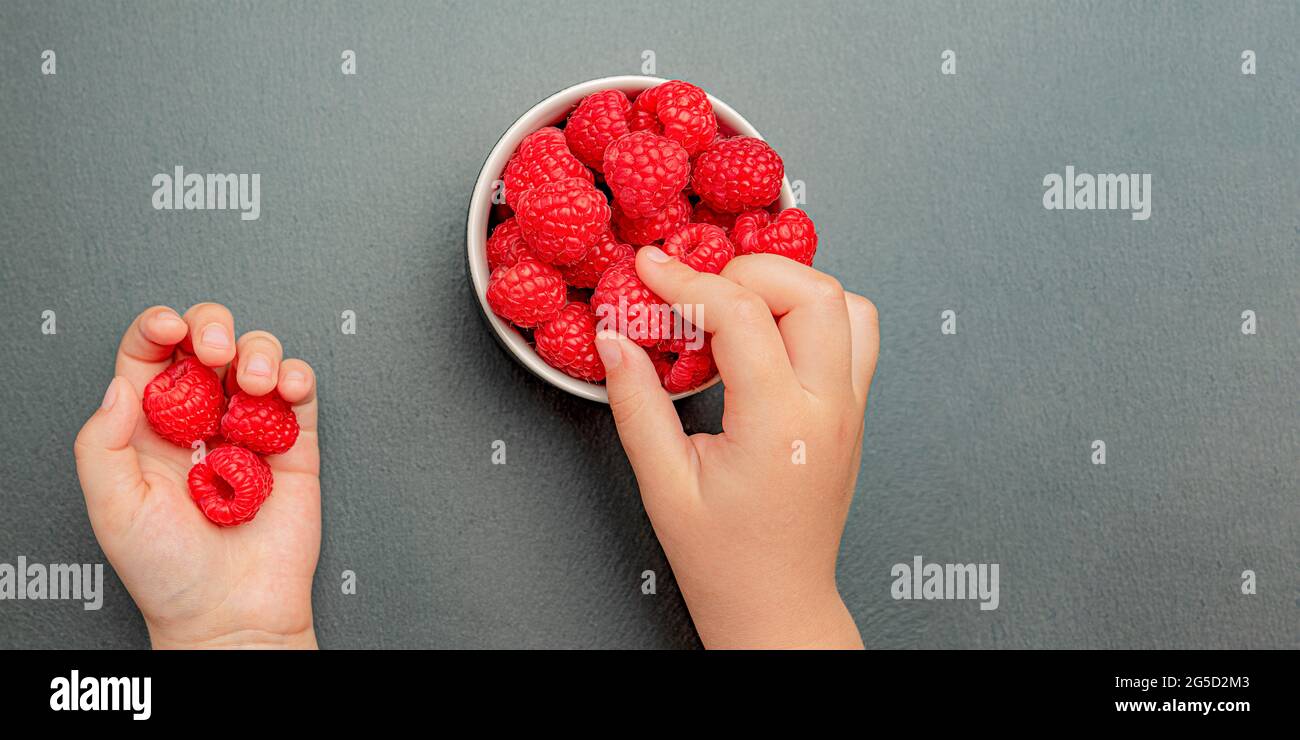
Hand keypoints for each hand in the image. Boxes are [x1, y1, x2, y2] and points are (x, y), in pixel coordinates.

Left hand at [74, 303, 320, 648]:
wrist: (232, 613)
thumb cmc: (169, 573)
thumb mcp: (112, 507)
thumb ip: (101, 442)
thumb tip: (123, 384)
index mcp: (149, 429)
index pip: (150, 356)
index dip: (159, 328)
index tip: (170, 329)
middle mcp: (200, 421)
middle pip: (206, 341)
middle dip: (212, 328)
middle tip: (214, 351)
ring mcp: (249, 429)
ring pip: (256, 355)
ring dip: (258, 351)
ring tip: (254, 382)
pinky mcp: (295, 443)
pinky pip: (300, 392)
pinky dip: (297, 376)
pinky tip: (285, 389)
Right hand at [596, 248, 878, 648]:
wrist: (776, 601)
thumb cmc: (725, 558)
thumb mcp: (663, 482)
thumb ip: (637, 403)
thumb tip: (616, 339)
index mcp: (778, 425)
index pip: (742, 315)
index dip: (687, 281)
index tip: (651, 271)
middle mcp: (827, 408)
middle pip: (813, 291)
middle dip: (747, 270)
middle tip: (697, 287)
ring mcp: (849, 407)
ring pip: (848, 304)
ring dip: (791, 287)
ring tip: (737, 305)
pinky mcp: (854, 410)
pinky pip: (856, 334)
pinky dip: (816, 312)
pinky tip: (769, 332)